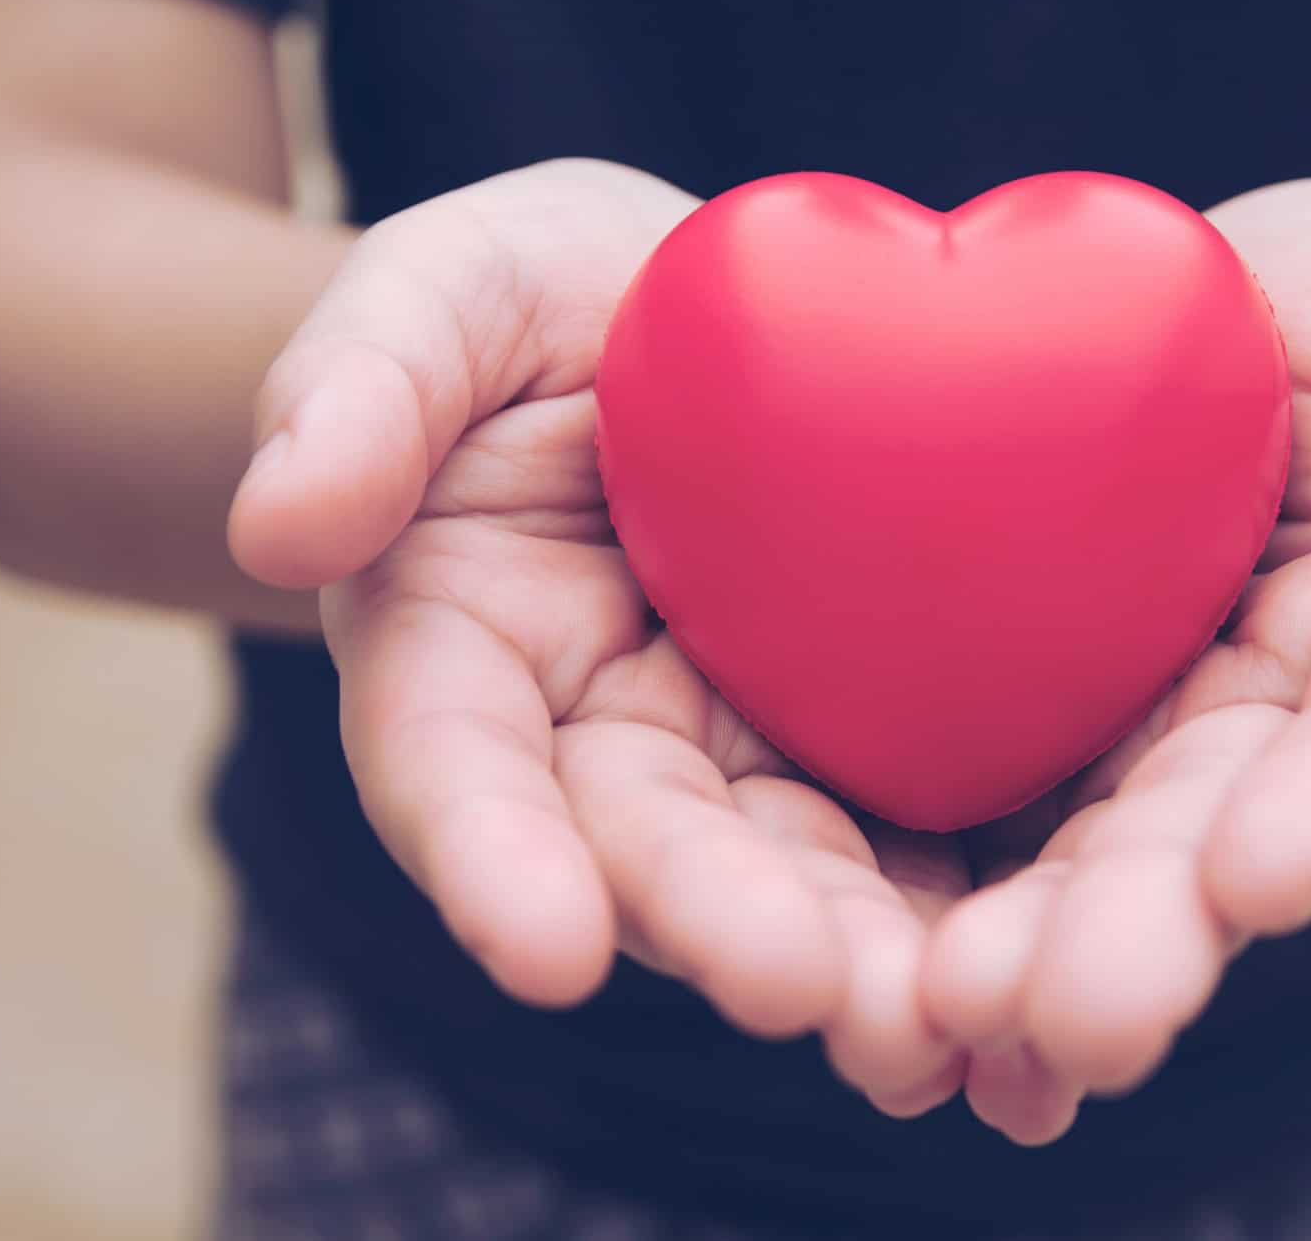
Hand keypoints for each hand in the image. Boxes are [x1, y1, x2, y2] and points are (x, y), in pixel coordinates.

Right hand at [227, 159, 967, 1116]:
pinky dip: (968, 900)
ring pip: (794, 869)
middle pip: (649, 852)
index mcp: (464, 651)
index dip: (493, 861)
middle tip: (804, 989)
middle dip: (718, 924)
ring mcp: (739, 749)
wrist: (690, 315)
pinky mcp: (863, 736)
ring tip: (937, 1020)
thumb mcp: (443, 291)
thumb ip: (362, 384)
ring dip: (860, 955)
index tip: (544, 948)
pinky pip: (916, 823)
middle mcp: (597, 739)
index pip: (457, 766)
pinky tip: (1031, 966)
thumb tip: (279, 522)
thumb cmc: (536, 300)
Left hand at [921, 179, 1310, 1143]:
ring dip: (1024, 958)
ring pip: (1091, 870)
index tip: (1262, 870)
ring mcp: (1154, 751)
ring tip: (944, 1024)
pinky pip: (990, 832)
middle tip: (1069, 1015)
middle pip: (1220, 845)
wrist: (1216, 332)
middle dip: (1149, 931)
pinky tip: (892, 1008)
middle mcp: (1284, 736)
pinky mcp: (1039, 740)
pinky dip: (945, 916)